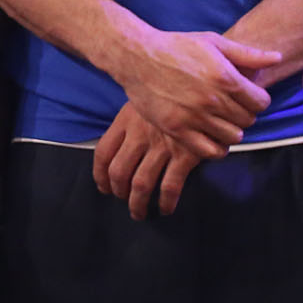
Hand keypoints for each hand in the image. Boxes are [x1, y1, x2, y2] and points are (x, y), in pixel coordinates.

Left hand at [94, 102, 206, 219]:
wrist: (202, 90)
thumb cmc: (172, 95)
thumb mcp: (143, 101)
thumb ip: (130, 121)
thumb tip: (119, 145)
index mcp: (125, 121)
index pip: (103, 152)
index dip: (100, 174)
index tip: (104, 186)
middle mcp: (140, 136)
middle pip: (119, 171)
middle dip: (118, 192)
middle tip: (122, 200)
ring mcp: (161, 147)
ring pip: (141, 183)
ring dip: (137, 203)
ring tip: (139, 213)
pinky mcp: (185, 156)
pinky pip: (170, 186)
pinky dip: (166, 202)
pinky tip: (166, 209)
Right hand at [113, 27, 278, 153]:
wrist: (134, 56)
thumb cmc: (175, 46)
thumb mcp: (212, 42)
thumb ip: (247, 53)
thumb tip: (276, 58)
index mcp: (225, 77)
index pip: (261, 102)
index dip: (256, 100)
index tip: (244, 97)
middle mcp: (212, 99)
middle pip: (248, 121)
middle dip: (242, 114)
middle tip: (228, 107)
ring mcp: (193, 116)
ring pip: (232, 137)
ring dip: (229, 130)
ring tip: (218, 120)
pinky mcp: (176, 128)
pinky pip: (209, 151)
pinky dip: (215, 147)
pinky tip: (210, 135)